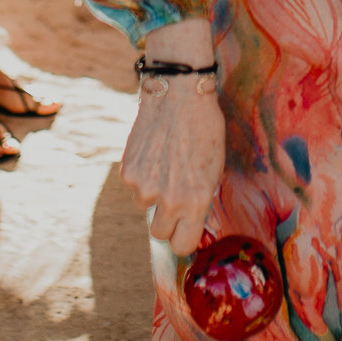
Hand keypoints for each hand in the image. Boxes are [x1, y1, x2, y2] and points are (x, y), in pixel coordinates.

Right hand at [124, 19, 222, 251]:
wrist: (178, 95)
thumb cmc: (203, 128)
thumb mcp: (214, 168)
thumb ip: (200, 198)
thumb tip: (190, 222)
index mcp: (197, 201)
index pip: (182, 245)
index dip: (182, 239)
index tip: (183, 231)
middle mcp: (170, 199)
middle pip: (159, 233)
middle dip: (165, 221)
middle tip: (171, 200)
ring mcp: (145, 187)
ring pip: (144, 205)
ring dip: (152, 192)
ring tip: (164, 163)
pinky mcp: (127, 172)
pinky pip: (133, 186)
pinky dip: (140, 174)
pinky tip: (152, 152)